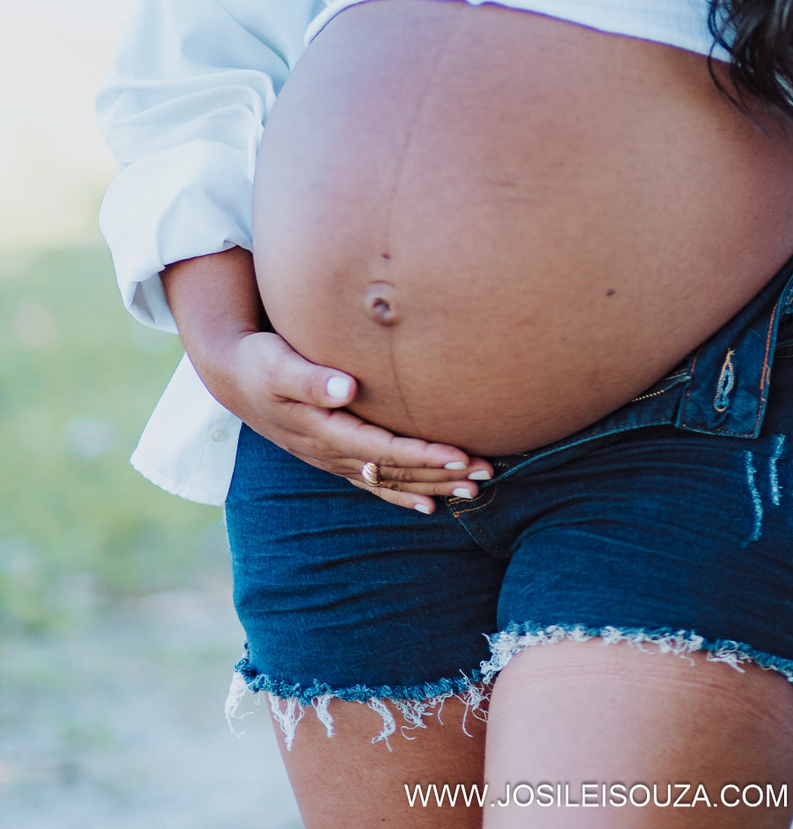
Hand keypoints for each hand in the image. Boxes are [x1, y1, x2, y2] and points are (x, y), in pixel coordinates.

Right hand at [203, 329, 492, 512]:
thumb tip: (345, 388)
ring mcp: (332, 458)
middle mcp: (330, 452)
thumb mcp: (277, 364)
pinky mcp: (333, 455)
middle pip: (394, 469)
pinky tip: (430, 505)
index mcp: (322, 431)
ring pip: (389, 479)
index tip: (459, 454)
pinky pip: (373, 481)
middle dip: (440, 473)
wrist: (234, 378)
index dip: (421, 453)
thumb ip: (311, 378)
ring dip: (431, 485)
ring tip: (474, 488)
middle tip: (485, 473)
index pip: (382, 448)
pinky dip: (402, 493)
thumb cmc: (260, 361)